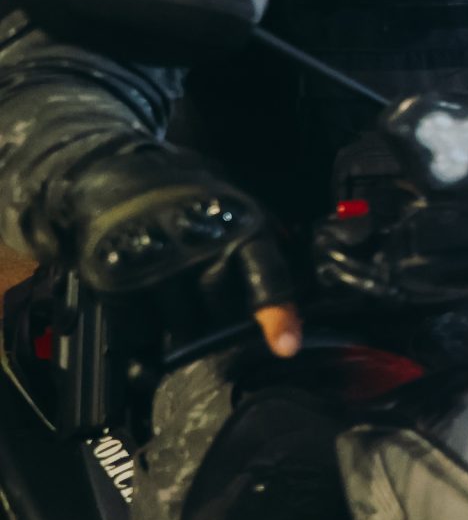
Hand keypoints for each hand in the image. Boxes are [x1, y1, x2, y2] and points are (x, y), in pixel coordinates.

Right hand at [69, 151, 297, 355]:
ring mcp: (155, 265)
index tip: (287, 346)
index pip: (265, 275)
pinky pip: (139, 329)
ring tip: (172, 291)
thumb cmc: (188, 195)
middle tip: (207, 300)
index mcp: (239, 229)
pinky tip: (144, 301)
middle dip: (220, 319)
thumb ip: (265, 239)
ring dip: (181, 324)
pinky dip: (144, 327)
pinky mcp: (116, 279)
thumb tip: (299, 279)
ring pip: (181, 326)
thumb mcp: (233, 203)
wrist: (115, 173)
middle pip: (221, 315)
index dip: (278, 313)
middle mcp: (199, 247)